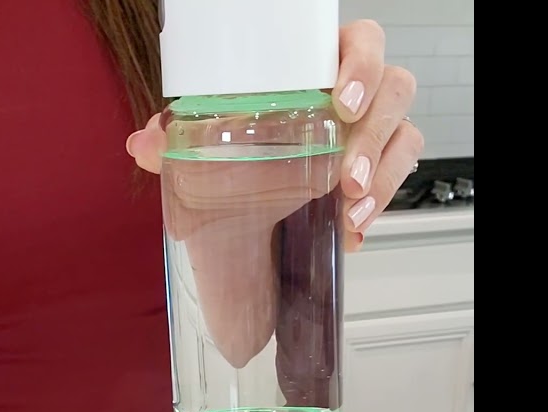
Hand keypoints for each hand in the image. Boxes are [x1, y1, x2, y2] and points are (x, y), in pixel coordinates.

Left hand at [126, 19, 423, 251]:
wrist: (254, 192)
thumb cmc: (247, 141)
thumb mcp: (213, 138)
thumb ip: (179, 138)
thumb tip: (143, 144)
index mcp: (323, 62)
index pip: (363, 43)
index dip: (362, 66)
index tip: (341, 101)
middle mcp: (359, 90)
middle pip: (395, 89)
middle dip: (374, 134)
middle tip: (346, 176)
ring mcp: (375, 128)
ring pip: (405, 136)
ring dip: (382, 176)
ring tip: (351, 211)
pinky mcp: (381, 166)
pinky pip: (396, 178)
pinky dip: (378, 207)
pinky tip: (353, 233)